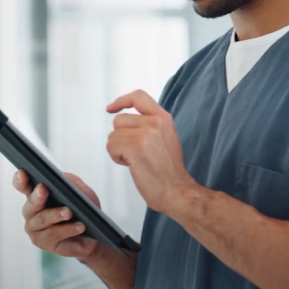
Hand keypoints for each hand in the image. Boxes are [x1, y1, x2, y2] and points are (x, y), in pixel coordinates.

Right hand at [13, 170, 100, 259]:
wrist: (92, 235)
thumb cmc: (82, 210)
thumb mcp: (80, 191)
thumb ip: (70, 182)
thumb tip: (61, 178)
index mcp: (36, 193)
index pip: (23, 185)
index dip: (20, 179)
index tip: (23, 173)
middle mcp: (31, 210)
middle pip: (31, 202)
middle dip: (37, 196)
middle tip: (43, 189)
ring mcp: (34, 227)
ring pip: (42, 218)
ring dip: (56, 214)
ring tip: (69, 212)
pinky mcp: (42, 242)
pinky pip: (53, 234)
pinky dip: (67, 229)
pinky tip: (79, 226)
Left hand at [107, 89, 194, 213]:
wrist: (177, 191)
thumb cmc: (169, 171)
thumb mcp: (165, 137)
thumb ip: (150, 125)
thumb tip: (128, 123)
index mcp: (163, 118)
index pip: (138, 97)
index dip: (121, 101)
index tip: (111, 108)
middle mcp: (154, 122)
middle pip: (119, 120)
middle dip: (121, 137)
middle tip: (136, 152)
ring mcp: (145, 134)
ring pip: (113, 135)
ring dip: (119, 149)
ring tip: (136, 160)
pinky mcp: (134, 146)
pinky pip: (111, 146)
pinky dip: (117, 158)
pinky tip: (132, 165)